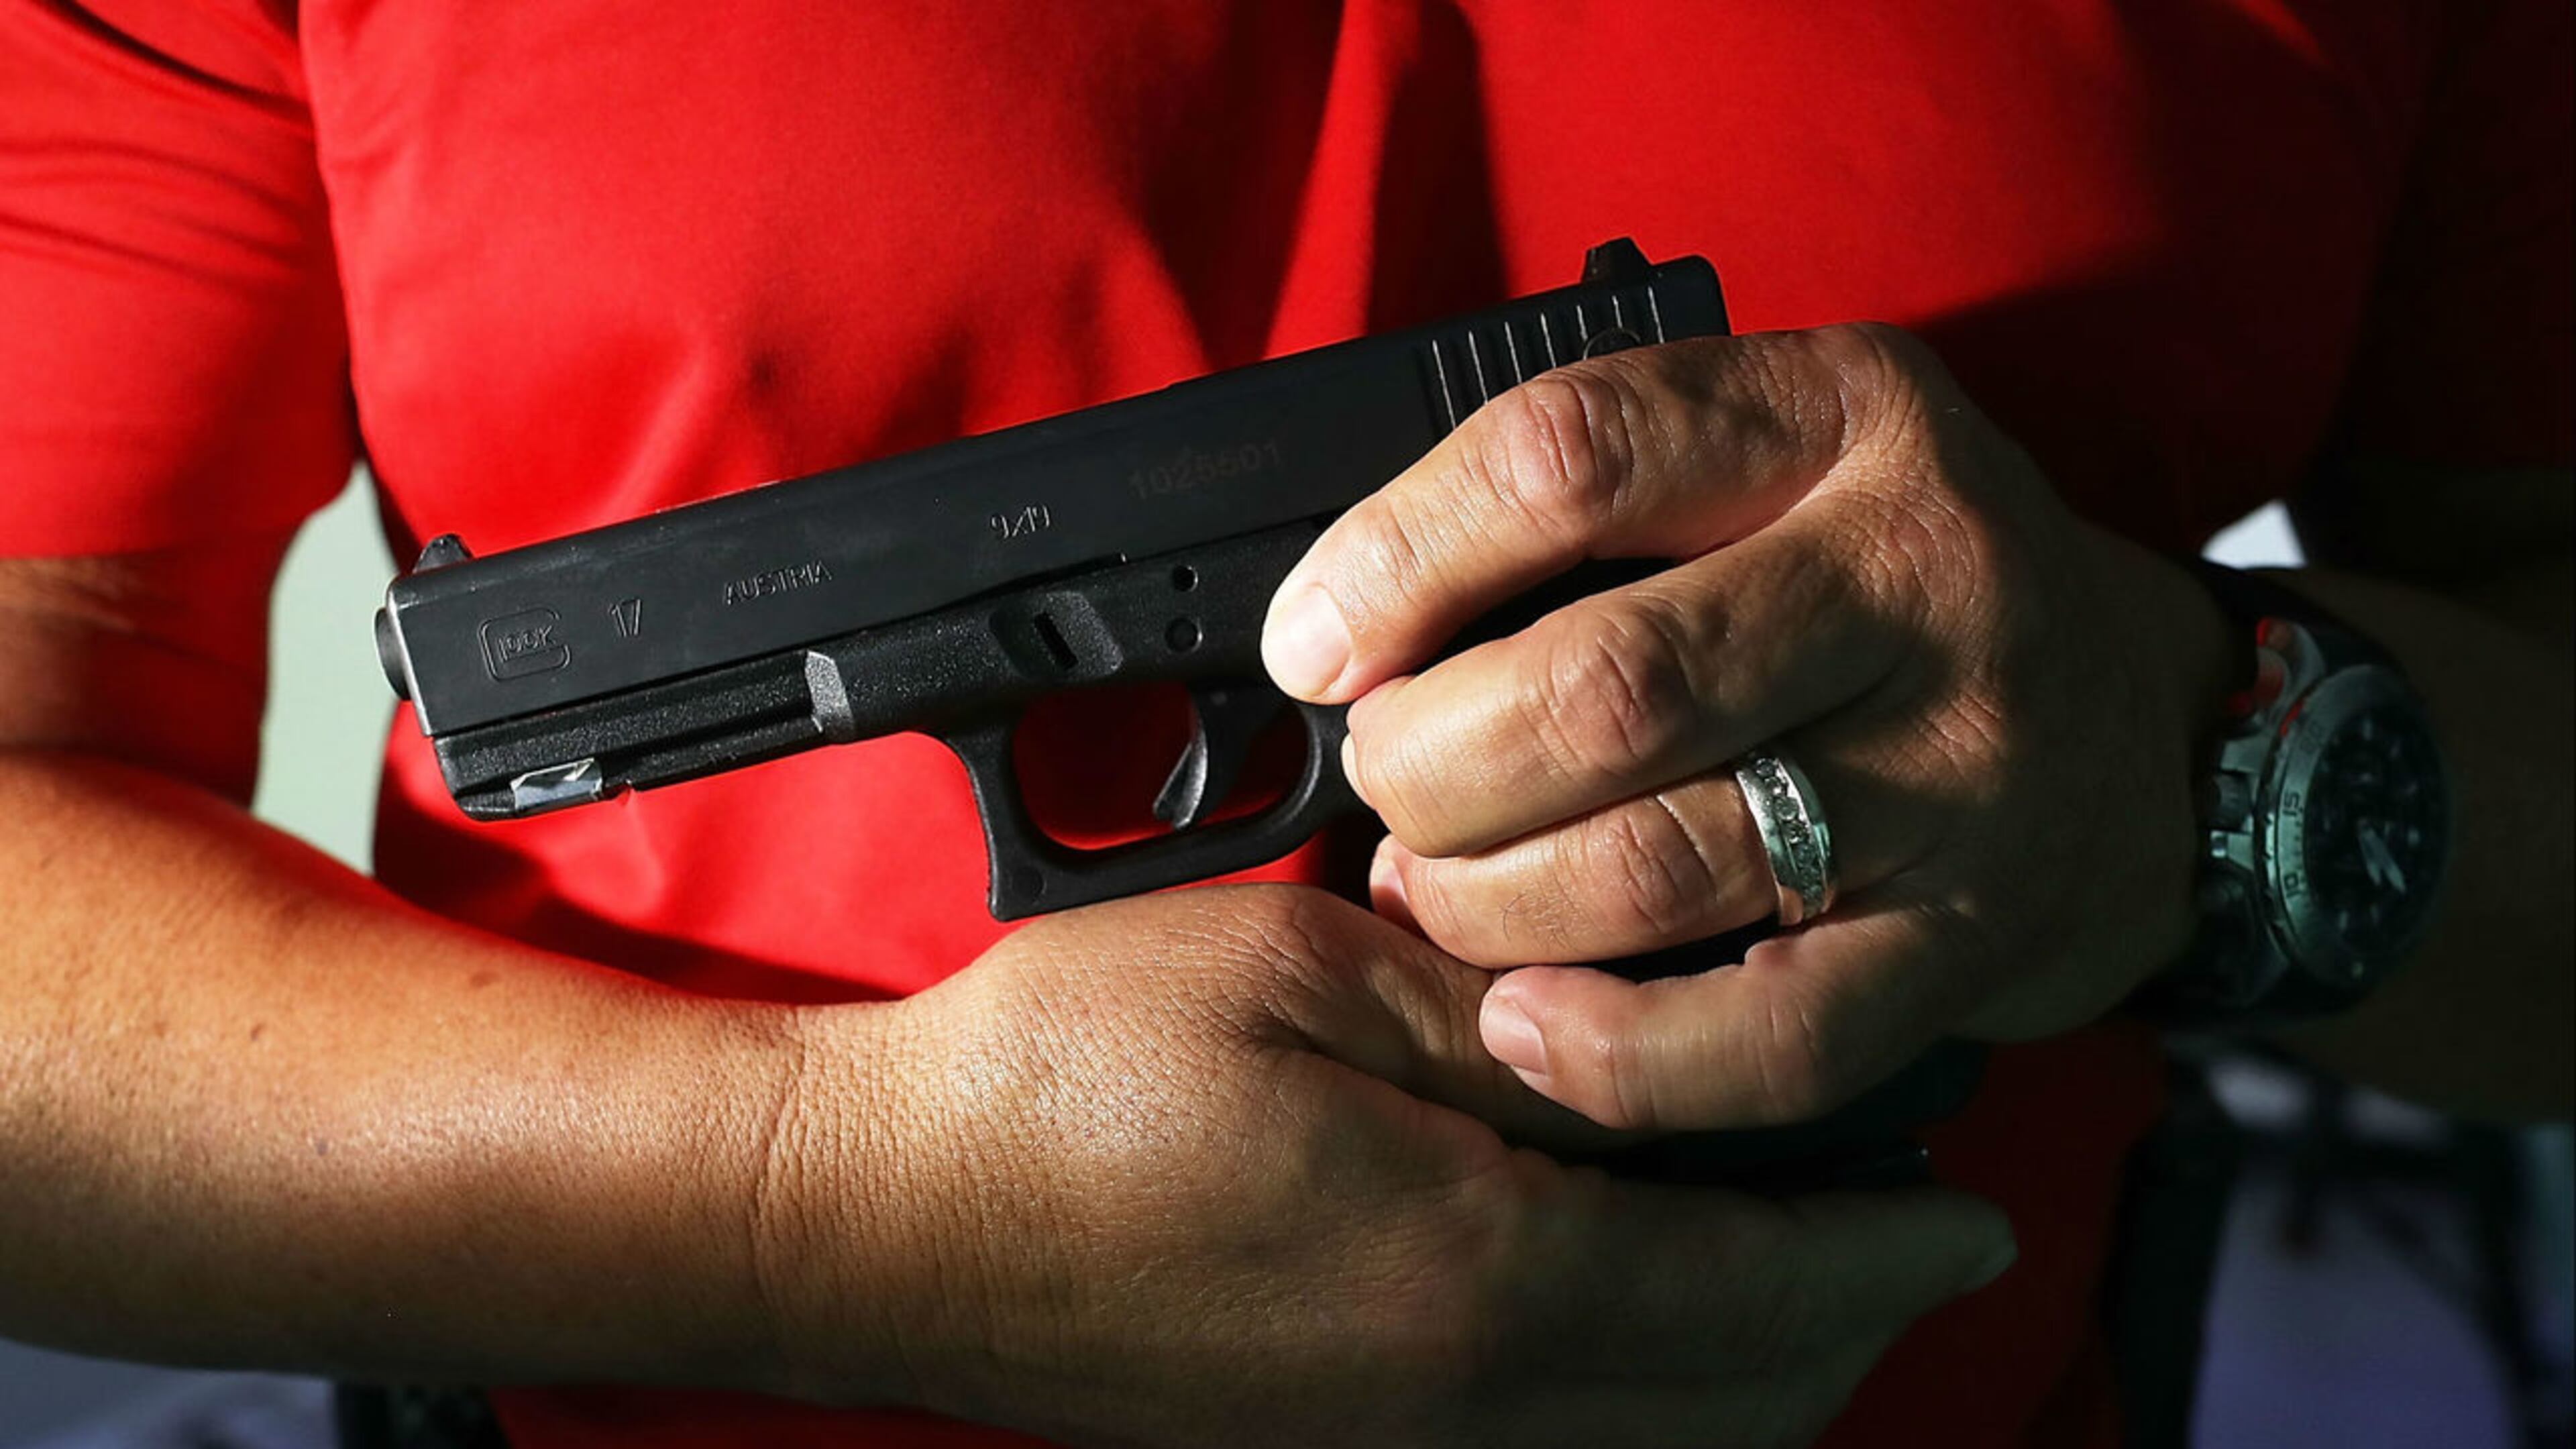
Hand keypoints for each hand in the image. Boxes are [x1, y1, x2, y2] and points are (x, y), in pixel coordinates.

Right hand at [764, 886, 2015, 1447]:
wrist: (883, 1215)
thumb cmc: (1061, 1082)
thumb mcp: (1300, 977)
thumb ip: (1492, 1016)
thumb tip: (1626, 1034)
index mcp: (1476, 1279)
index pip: (1764, 1291)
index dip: (1888, 1248)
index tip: (1972, 1207)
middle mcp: (1456, 1401)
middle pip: (1738, 1402)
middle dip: (1849, 1320)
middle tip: (1905, 1224)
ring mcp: (1387, 1441)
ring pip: (1654, 1439)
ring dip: (1754, 1362)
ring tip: (1796, 1260)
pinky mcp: (1327, 1439)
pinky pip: (1553, 1441)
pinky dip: (1645, 1387)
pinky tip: (1623, 1295)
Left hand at [1262, 325, 2232, 1131]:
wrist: (2149, 717)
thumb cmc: (1879, 585)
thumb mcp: (1765, 463)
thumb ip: (1585, 513)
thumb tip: (1334, 630)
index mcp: (1836, 412)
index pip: (1568, 454)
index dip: (1396, 558)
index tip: (1314, 643)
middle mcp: (1923, 571)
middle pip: (1605, 685)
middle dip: (1431, 761)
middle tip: (1388, 786)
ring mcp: (1969, 765)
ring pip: (1662, 863)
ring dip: (1489, 905)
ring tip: (1438, 894)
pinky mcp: (1981, 936)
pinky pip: (1770, 1035)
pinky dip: (1614, 1054)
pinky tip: (1526, 1028)